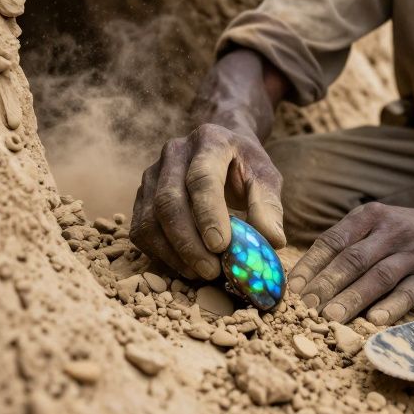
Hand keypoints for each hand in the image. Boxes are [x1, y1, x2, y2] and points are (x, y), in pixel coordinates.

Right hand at [130, 123, 285, 280]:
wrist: (221, 148)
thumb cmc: (245, 166)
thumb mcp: (265, 177)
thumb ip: (268, 205)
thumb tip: (272, 240)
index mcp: (209, 141)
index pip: (202, 177)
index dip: (209, 214)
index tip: (222, 246)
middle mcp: (174, 153)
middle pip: (169, 200)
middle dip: (189, 242)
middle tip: (211, 270)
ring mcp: (152, 173)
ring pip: (149, 219)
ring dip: (173, 252)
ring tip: (200, 273)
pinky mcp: (142, 195)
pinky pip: (141, 230)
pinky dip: (160, 254)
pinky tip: (184, 266)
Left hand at [288, 202, 413, 325]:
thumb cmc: (391, 233)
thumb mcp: (368, 225)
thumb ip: (340, 245)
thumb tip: (301, 279)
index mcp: (370, 216)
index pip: (335, 240)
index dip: (313, 264)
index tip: (294, 287)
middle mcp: (392, 231)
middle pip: (355, 259)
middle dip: (328, 284)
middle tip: (307, 306)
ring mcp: (413, 253)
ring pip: (379, 277)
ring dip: (353, 298)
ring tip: (330, 317)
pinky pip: (408, 293)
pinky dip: (390, 308)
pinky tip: (372, 321)